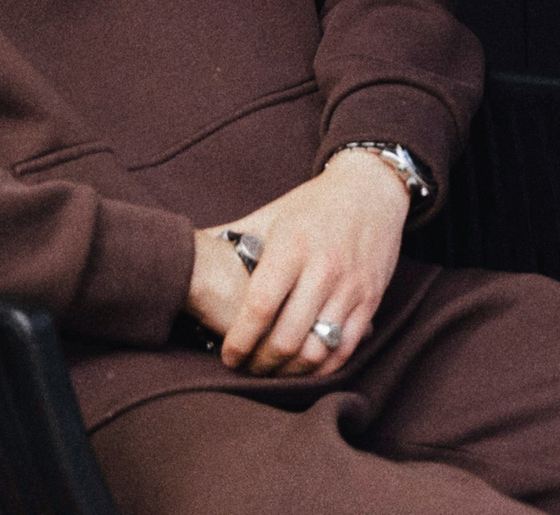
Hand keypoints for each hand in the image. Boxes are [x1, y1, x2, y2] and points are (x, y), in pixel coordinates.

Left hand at [187, 150, 409, 377]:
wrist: (372, 188)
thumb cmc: (314, 204)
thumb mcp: (273, 214)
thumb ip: (235, 236)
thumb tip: (186, 247)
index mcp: (293, 246)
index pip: (259, 307)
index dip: (239, 340)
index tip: (229, 356)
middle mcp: (324, 268)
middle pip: (286, 338)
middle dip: (260, 364)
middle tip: (248, 368)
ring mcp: (351, 286)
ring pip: (316, 350)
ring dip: (290, 371)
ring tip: (273, 372)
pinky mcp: (371, 300)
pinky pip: (345, 349)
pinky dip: (322, 369)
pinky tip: (304, 368)